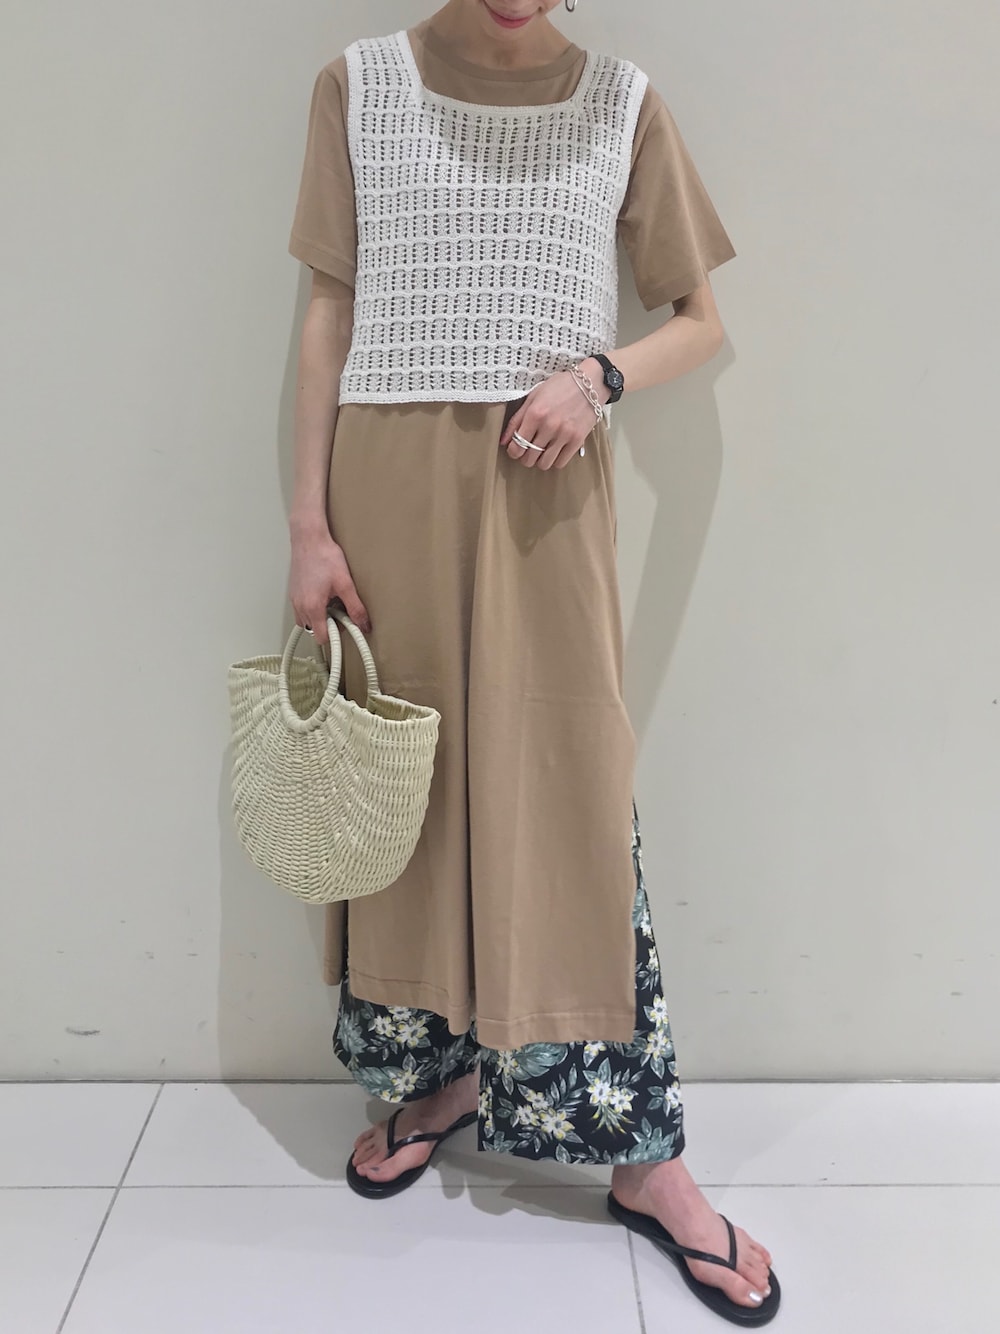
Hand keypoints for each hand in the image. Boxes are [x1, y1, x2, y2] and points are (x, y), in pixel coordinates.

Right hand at [288, 526, 370, 646]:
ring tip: (332, 601)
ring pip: (307, 621)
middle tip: (341, 610)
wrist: (309, 539)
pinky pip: (302, 610)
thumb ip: (355, 608)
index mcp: (312, 607)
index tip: (346, 627)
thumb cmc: (324, 556)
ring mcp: (295, 600)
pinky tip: (324, 594)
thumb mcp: (345, 584)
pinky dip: (313, 608)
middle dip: (329, 625)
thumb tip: (363, 623)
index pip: (322, 637)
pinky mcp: (294, 593)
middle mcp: (300, 606)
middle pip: (314, 631)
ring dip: (320, 617)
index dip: (336, 635)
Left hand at [499, 368, 604, 469]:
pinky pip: (561, 463)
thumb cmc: (559, 387)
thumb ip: (516, 419)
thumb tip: (504, 441)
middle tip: (528, 451)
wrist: (590, 383)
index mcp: (535, 414)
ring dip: (540, 461)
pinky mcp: (577, 440)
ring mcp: (564, 434)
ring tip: (542, 452)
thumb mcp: (534, 397)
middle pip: (529, 458)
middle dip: (525, 457)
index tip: (515, 450)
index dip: (513, 452)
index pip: (517, 445)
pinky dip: (555, 461)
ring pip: (544, 464)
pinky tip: (555, 451)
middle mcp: (548, 426)